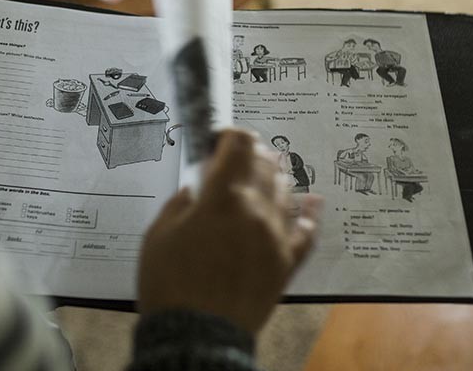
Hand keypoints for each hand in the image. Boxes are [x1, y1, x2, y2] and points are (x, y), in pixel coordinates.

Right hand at [137, 129, 322, 332]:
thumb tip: (195, 192)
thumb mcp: (158, 235)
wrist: (197, 336)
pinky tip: (314, 200)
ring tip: (261, 176)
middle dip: (250, 154)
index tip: (217, 143)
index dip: (229, 136)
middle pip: (265, 163)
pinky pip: (307, 232)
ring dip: (273, 177)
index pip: (239, 145)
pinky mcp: (287, 263)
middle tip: (233, 161)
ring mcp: (277, 236)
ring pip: (286, 191)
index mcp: (223, 196)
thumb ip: (179, 205)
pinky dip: (310, 214)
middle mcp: (257, 209)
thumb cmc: (170, 283)